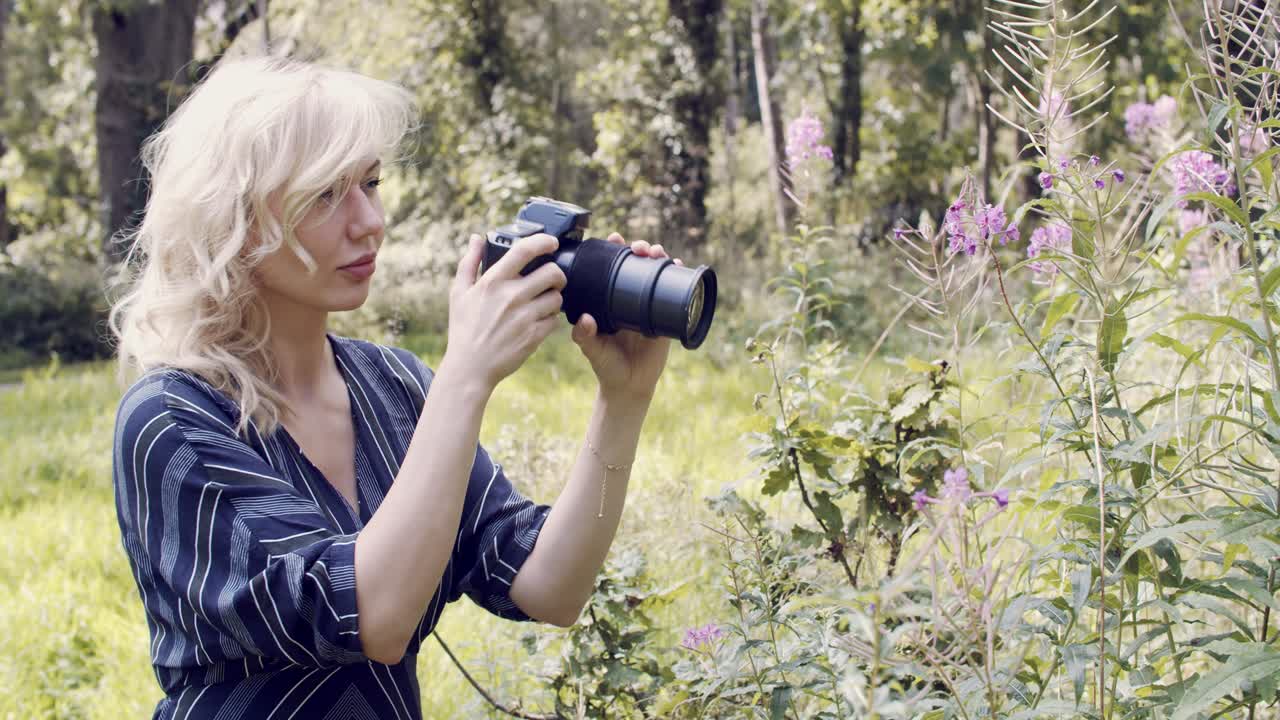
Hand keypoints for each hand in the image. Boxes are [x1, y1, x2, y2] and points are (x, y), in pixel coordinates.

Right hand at [443, 233, 566, 391]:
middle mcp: (511, 296)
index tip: (551, 243)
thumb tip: (476, 238)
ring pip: (557, 297)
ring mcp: (525, 317)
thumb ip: (469, 262)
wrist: (470, 367)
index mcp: (493, 281)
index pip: (525, 250)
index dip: (544, 241)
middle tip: (551, 279)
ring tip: (543, 302)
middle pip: (553, 272)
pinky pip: (555, 320)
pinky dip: (550, 319)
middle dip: (556, 274)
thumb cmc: (463, 328)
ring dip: (554, 297)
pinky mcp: (534, 336)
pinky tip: (539, 320)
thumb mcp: (459, 293)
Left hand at [571, 233, 678, 401]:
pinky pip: (672, 292)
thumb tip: (585, 319)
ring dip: (659, 256)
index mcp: (608, 300)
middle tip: (639, 247)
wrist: (629, 386)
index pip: (611, 267)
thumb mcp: (591, 349)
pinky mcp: (665, 316)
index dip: (614, 250)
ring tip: (657, 252)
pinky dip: (676, 275)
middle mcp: (628, 298)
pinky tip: (677, 265)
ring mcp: (648, 305)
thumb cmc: (606, 366)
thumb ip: (584, 336)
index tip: (614, 238)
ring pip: (655, 273)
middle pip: (637, 264)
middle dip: (640, 248)